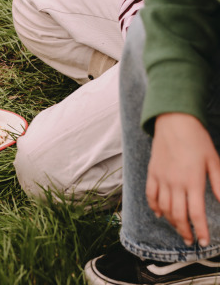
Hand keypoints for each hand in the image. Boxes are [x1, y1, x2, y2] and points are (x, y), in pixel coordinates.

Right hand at [146, 113, 219, 246]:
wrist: (174, 122)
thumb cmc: (197, 140)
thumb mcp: (214, 160)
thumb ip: (219, 183)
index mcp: (192, 181)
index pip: (196, 213)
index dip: (200, 230)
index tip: (203, 242)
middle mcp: (175, 183)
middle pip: (178, 215)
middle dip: (185, 231)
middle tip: (191, 240)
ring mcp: (161, 179)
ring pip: (164, 208)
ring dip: (171, 222)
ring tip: (179, 229)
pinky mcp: (152, 173)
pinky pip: (150, 195)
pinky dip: (154, 207)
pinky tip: (159, 214)